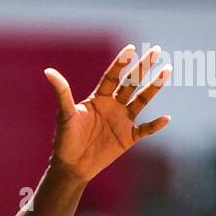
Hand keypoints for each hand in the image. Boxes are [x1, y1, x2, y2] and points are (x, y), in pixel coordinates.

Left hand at [44, 44, 170, 182]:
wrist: (72, 166)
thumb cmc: (66, 140)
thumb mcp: (65, 115)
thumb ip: (62, 92)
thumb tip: (48, 71)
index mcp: (99, 98)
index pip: (113, 76)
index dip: (121, 63)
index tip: (130, 49)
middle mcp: (113, 105)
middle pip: (131, 83)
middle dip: (143, 67)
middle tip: (157, 50)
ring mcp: (122, 121)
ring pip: (141, 100)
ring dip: (154, 87)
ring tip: (167, 70)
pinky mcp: (128, 138)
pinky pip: (145, 130)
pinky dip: (155, 126)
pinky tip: (166, 118)